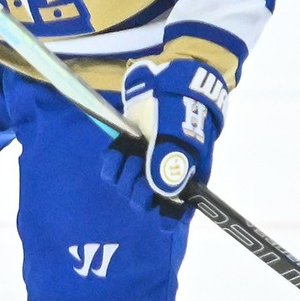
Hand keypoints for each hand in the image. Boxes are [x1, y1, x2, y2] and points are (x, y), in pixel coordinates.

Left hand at [98, 58, 227, 217]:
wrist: (167, 80)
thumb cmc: (183, 109)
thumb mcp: (182, 135)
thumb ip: (172, 165)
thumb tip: (163, 194)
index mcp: (187, 178)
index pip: (180, 213)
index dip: (170, 220)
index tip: (162, 220)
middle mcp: (164, 177)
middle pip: (147, 204)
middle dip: (140, 193)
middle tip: (141, 169)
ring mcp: (143, 165)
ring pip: (127, 190)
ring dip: (126, 177)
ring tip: (133, 156)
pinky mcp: (125, 153)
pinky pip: (112, 171)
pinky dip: (112, 163)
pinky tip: (119, 150)